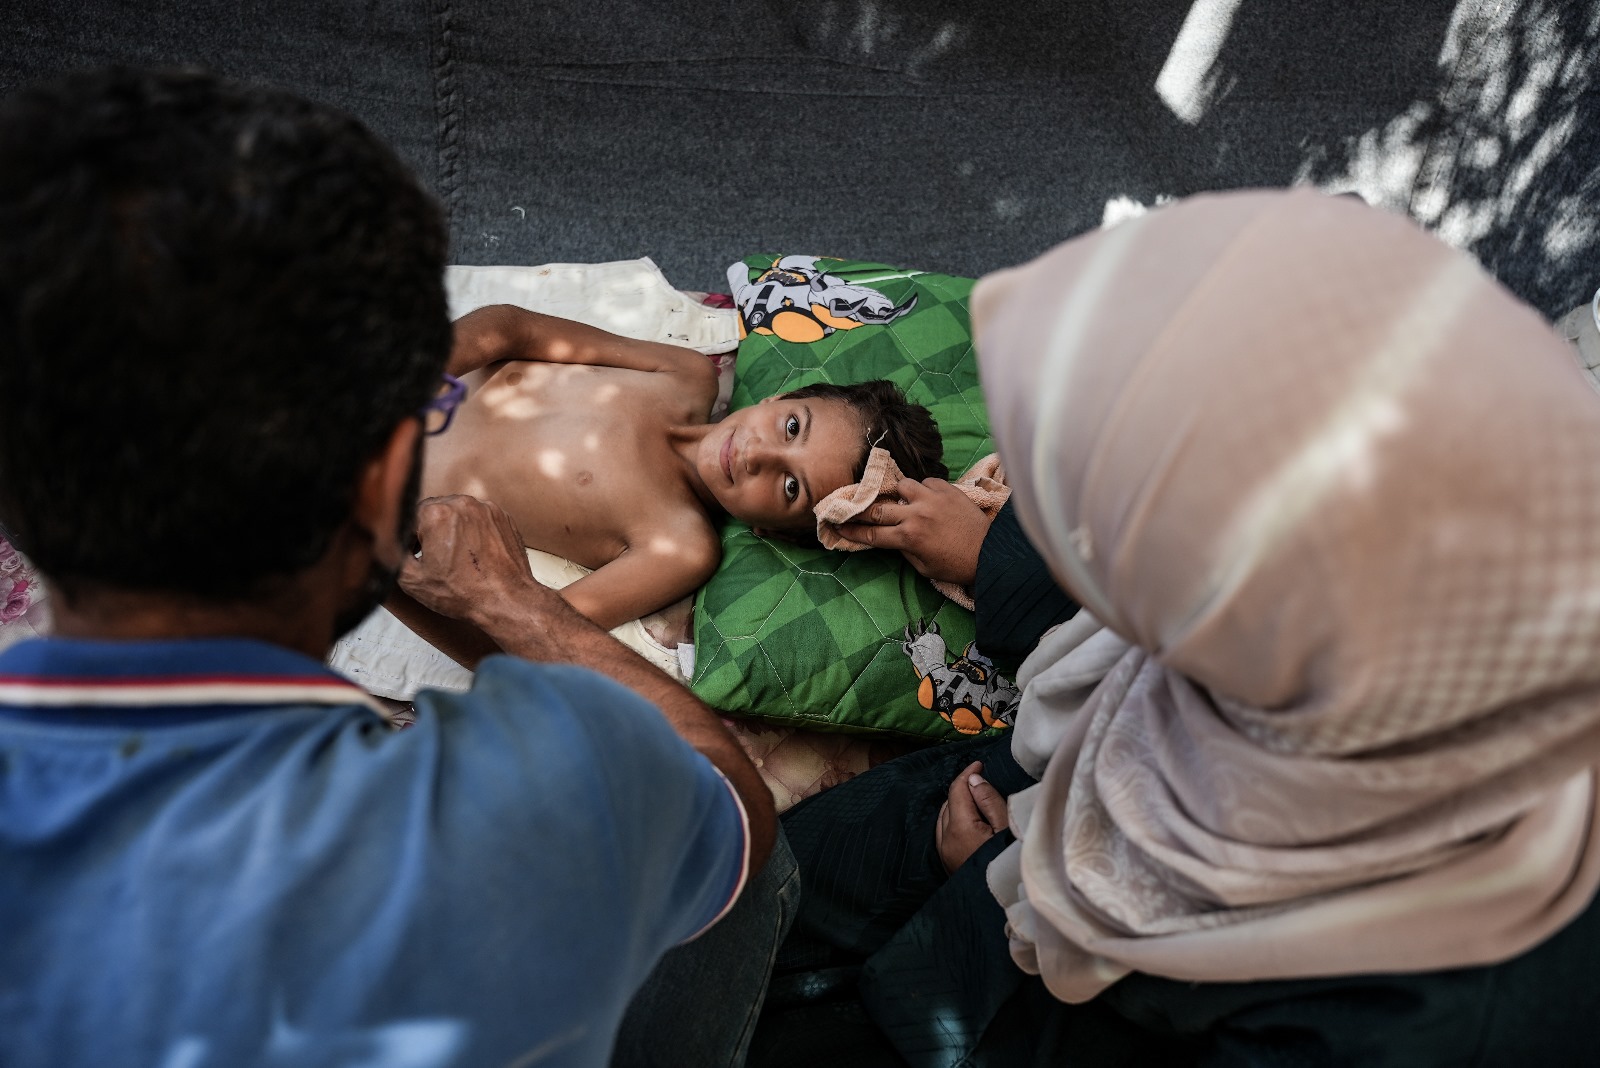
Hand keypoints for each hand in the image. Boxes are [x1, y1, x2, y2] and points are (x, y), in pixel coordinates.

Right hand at [398, 495, 555, 631]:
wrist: (507, 601)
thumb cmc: (463, 593)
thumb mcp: (413, 580)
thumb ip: (392, 555)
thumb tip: (385, 543)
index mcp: (436, 513)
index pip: (409, 518)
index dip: (407, 539)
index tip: (412, 556)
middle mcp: (462, 503)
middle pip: (434, 511)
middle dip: (429, 532)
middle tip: (433, 558)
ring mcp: (486, 508)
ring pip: (458, 513)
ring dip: (452, 530)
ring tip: (455, 557)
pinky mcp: (503, 517)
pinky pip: (479, 519)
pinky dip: (473, 532)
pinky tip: (473, 555)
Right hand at [836, 477, 989, 585]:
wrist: (990, 552)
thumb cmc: (956, 565)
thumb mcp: (924, 568)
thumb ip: (904, 550)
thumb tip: (892, 536)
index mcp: (908, 538)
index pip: (872, 533)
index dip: (851, 531)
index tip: (837, 526)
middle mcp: (916, 515)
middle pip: (878, 508)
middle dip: (861, 510)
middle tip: (851, 507)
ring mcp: (932, 498)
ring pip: (902, 486)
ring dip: (898, 494)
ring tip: (903, 501)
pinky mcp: (947, 489)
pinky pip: (926, 482)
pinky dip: (923, 489)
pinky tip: (928, 498)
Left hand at [935, 760, 1009, 874]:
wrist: (1001, 903)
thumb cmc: (1011, 862)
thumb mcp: (1006, 828)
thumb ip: (989, 801)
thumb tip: (973, 779)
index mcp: (959, 828)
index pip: (957, 790)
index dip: (968, 773)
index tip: (979, 763)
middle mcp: (945, 839)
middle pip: (949, 802)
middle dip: (964, 788)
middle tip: (984, 782)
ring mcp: (943, 852)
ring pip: (944, 816)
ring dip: (958, 803)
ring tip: (978, 799)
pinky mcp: (946, 862)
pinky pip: (944, 831)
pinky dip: (953, 818)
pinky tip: (969, 819)